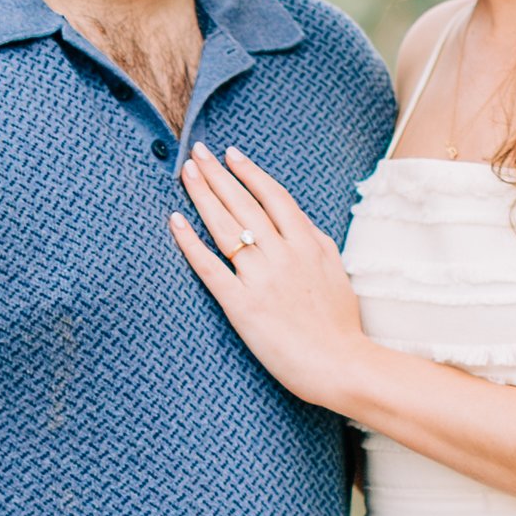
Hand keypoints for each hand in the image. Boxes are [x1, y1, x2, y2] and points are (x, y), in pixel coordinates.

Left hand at [171, 147, 370, 410]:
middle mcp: (283, 254)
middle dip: (218, 174)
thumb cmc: (340, 325)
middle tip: (197, 151)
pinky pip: (210, 268)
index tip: (232, 154)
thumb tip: (296, 219)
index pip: (273, 196)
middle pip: (244, 203)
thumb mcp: (336, 271)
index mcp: (308, 244)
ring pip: (225, 227)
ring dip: (203, 195)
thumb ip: (315, 242)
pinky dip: (191, 243)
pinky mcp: (242, 305)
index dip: (250, 173)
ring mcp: (261, 278)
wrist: (339, 364)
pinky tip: (175, 221)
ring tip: (186, 172)